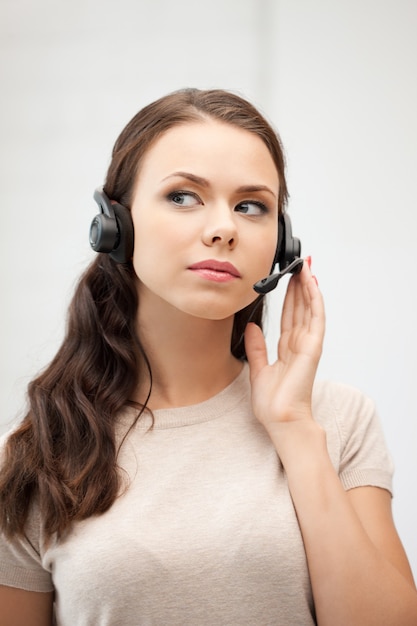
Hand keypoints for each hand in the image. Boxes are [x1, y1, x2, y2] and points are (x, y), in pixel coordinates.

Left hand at [244, 259, 324, 429]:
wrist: (281, 421)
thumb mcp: (258, 369)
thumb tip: (251, 327)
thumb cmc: (273, 404)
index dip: (289, 297)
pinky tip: (312, 284)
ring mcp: (308, 345)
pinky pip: (315, 319)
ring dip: (307, 287)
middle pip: (301, 308)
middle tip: (297, 265)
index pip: (290, 317)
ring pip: (309, 309)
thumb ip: (256, 347)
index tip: (287, 279)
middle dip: (299, 286)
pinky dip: (315, 300)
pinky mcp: (312, 348)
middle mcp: (300, 345)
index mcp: (288, 350)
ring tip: (305, 267)